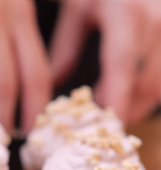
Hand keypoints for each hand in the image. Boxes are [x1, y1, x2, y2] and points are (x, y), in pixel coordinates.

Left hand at [51, 0, 160, 124]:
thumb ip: (65, 50)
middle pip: (149, 80)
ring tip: (115, 112)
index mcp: (125, 13)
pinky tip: (133, 94)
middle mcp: (157, 19)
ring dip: (141, 103)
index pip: (122, 64)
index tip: (105, 122)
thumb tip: (51, 89)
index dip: (116, 97)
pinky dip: (152, 90)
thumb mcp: (77, 10)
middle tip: (102, 125)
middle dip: (127, 109)